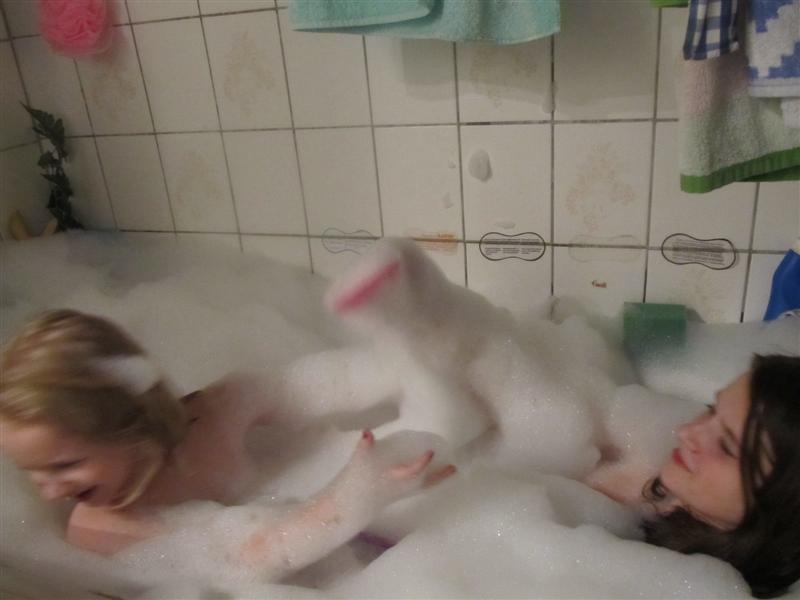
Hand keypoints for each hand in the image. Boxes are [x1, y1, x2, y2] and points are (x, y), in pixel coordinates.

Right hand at [339, 430, 455, 509]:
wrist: (349, 505)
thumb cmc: (355, 483)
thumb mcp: (358, 463)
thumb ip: (364, 447)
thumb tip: (367, 432)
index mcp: (392, 479)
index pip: (411, 472)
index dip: (422, 463)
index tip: (431, 452)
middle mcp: (400, 487)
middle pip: (424, 483)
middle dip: (439, 476)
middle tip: (454, 468)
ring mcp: (400, 491)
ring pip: (423, 486)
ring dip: (437, 478)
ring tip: (451, 471)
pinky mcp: (398, 493)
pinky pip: (418, 487)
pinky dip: (427, 481)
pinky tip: (432, 476)